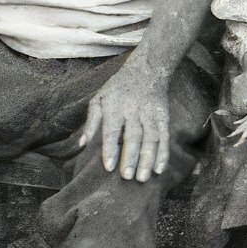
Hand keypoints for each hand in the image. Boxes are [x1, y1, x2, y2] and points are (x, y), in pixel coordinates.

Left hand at [82, 58, 172, 180]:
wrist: (146, 69)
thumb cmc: (117, 88)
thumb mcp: (99, 98)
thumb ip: (91, 121)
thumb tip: (82, 144)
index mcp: (115, 106)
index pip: (112, 129)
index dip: (110, 148)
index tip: (109, 167)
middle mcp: (133, 109)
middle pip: (133, 136)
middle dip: (131, 158)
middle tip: (127, 177)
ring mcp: (150, 113)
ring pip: (151, 138)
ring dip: (148, 159)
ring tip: (143, 178)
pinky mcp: (163, 116)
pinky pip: (164, 137)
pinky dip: (163, 153)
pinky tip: (160, 169)